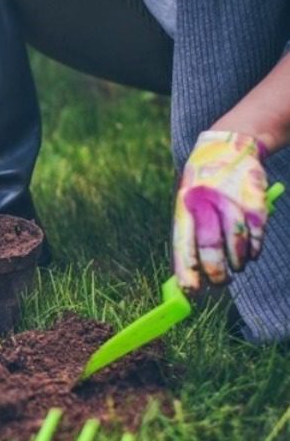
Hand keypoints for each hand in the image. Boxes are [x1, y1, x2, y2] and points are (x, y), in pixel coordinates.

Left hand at [173, 131, 268, 291]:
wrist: (227, 148)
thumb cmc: (202, 187)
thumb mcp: (187, 205)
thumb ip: (188, 237)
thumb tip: (186, 278)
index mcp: (184, 206)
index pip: (183, 244)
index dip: (188, 270)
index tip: (191, 291)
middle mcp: (206, 202)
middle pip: (210, 246)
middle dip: (216, 272)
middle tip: (220, 282)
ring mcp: (231, 199)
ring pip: (236, 242)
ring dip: (238, 262)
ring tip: (237, 266)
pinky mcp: (254, 197)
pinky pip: (256, 232)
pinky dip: (254, 248)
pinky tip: (251, 252)